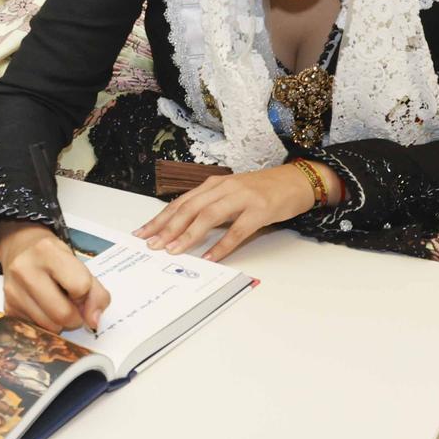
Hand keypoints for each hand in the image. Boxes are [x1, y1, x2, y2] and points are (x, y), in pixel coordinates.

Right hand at [0, 222, 111, 332]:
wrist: (20, 248)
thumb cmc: (54, 257)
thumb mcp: (78, 263)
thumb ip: (95, 292)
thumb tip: (93, 321)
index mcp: (47, 251)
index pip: (79, 287)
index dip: (86, 295)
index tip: (81, 291)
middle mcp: (24, 269)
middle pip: (63, 313)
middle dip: (76, 317)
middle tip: (74, 307)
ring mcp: (13, 290)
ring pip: (50, 327)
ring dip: (60, 323)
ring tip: (57, 305)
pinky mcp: (7, 308)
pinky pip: (37, 330)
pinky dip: (46, 324)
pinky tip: (44, 308)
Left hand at [135, 164, 316, 262]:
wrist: (295, 181)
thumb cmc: (261, 190)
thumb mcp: (231, 194)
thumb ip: (211, 206)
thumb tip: (184, 228)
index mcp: (214, 185)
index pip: (181, 202)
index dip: (160, 218)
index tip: (143, 233)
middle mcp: (224, 188)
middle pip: (189, 208)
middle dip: (168, 227)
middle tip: (152, 244)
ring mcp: (242, 198)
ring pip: (209, 216)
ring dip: (189, 235)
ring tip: (173, 250)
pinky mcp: (260, 210)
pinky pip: (238, 230)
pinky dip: (222, 245)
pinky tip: (211, 257)